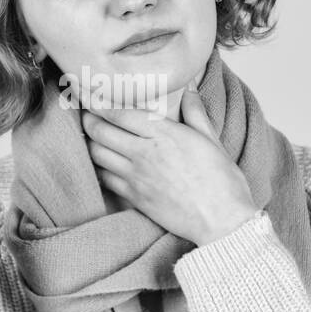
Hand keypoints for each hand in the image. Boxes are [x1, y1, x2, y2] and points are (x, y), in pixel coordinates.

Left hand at [81, 80, 257, 245]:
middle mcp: (145, 154)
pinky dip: (100, 168)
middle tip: (88, 115)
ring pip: (97, 155)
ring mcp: (137, 177)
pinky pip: (105, 178)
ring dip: (91, 143)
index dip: (101, 104)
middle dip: (89, 120)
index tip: (95, 97)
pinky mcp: (134, 198)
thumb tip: (189, 90)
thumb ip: (196, 113)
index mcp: (165, 135)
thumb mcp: (212, 141)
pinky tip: (104, 163)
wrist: (222, 221)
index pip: (120, 113)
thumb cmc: (222, 182)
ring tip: (93, 137)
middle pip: (100, 132)